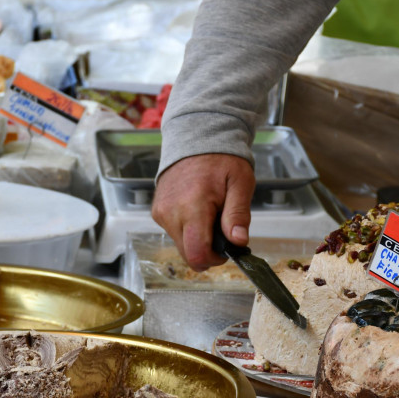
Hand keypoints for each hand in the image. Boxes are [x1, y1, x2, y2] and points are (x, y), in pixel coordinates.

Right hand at [151, 154, 254, 270]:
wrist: (196, 138)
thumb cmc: (222, 160)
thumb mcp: (241, 183)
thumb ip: (238, 214)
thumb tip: (238, 242)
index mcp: (193, 206)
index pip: (197, 254)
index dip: (215, 259)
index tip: (227, 248)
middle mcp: (171, 213)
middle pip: (188, 254)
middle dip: (208, 250)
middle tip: (222, 230)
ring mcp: (161, 213)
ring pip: (181, 246)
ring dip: (198, 240)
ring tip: (211, 215)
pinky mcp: (157, 212)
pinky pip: (174, 233)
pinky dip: (188, 230)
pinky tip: (198, 212)